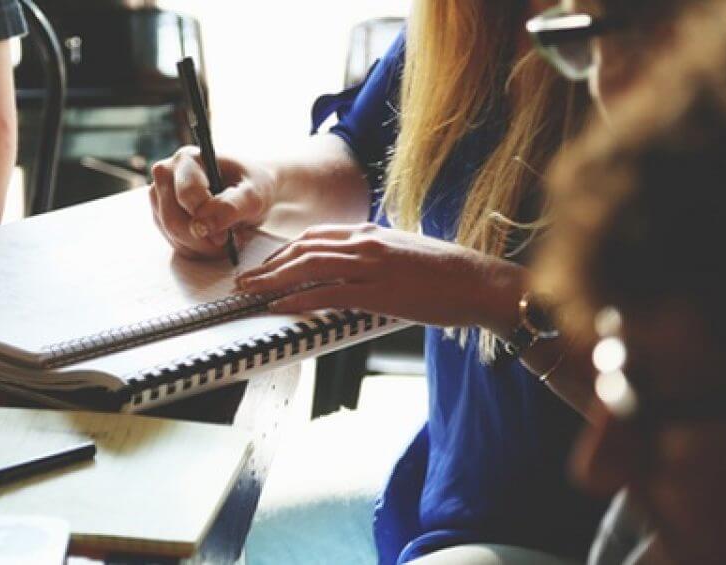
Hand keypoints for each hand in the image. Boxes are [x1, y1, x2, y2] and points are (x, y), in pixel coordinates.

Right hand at [148, 146, 275, 258]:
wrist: (249, 192)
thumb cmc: (252, 187)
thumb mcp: (253, 195)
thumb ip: (230, 207)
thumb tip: (203, 226)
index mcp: (187, 159)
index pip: (186, 194)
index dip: (206, 219)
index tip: (226, 235)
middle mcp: (166, 174)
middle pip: (173, 219)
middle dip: (203, 239)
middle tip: (227, 241)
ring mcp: (159, 197)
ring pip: (172, 235)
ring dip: (202, 246)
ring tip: (225, 238)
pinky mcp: (161, 217)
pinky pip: (174, 243)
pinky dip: (197, 249)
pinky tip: (213, 241)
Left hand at [234, 223, 524, 330]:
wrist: (481, 282)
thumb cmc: (448, 274)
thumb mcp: (404, 254)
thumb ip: (375, 257)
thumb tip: (353, 271)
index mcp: (371, 232)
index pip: (315, 236)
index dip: (284, 251)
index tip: (265, 265)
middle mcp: (366, 242)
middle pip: (303, 248)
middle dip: (269, 265)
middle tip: (244, 280)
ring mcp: (371, 265)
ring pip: (308, 267)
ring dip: (273, 280)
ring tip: (251, 292)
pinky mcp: (379, 291)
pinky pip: (328, 293)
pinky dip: (298, 299)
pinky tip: (280, 307)